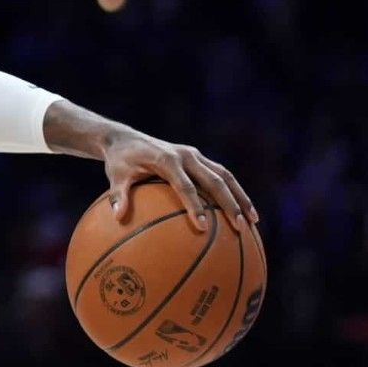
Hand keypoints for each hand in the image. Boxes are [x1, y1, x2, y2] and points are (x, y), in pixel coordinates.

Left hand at [104, 131, 256, 231]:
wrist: (126, 139)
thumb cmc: (120, 161)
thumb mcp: (114, 175)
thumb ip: (118, 194)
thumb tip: (117, 217)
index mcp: (167, 159)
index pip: (185, 185)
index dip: (195, 206)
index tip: (203, 227)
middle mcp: (186, 155)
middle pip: (214, 180)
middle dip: (229, 203)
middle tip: (240, 226)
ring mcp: (195, 156)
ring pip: (225, 177)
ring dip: (240, 198)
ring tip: (253, 222)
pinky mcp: (200, 159)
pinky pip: (222, 176)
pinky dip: (235, 193)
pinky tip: (243, 213)